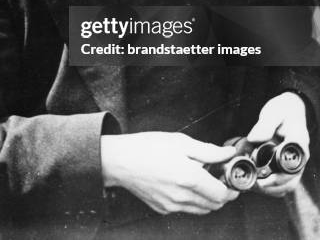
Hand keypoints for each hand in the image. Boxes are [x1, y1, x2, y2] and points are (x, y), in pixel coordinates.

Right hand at [101, 132, 238, 215]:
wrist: (119, 161)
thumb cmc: (146, 147)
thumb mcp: (180, 142)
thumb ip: (207, 151)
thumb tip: (227, 154)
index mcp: (189, 178)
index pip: (222, 194)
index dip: (231, 188)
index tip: (232, 179)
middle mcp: (182, 197)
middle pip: (214, 205)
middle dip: (221, 193)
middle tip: (218, 177)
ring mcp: (171, 206)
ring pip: (200, 210)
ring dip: (207, 198)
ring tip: (201, 179)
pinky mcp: (162, 209)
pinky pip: (184, 209)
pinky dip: (190, 200)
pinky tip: (183, 183)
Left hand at [247, 92, 309, 196]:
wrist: (291, 109)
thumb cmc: (283, 110)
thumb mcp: (274, 112)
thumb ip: (265, 125)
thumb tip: (253, 139)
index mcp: (298, 144)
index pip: (291, 165)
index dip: (278, 177)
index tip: (261, 179)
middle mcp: (299, 158)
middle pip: (290, 182)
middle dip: (269, 187)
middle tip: (250, 184)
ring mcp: (293, 164)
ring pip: (285, 187)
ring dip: (267, 189)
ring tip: (249, 183)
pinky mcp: (286, 167)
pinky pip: (280, 184)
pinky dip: (267, 186)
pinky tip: (252, 179)